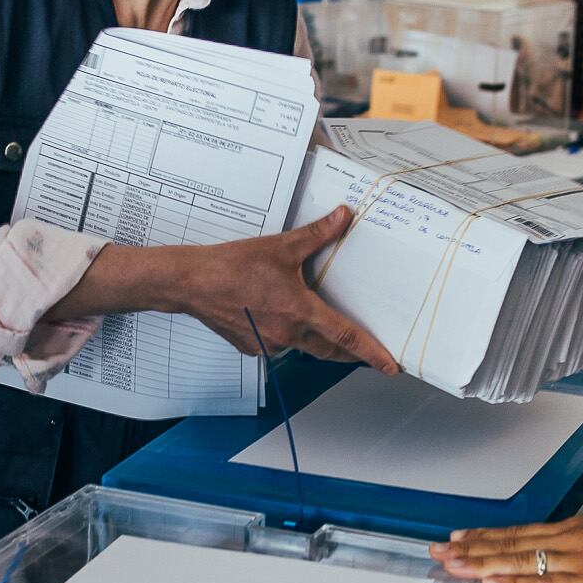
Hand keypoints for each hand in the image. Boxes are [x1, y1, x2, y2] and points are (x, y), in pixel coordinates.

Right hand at [182, 206, 398, 370]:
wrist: (191, 283)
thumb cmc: (233, 266)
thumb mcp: (281, 246)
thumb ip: (318, 235)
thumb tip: (344, 217)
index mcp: (301, 312)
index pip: (347, 337)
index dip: (372, 353)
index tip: (390, 366)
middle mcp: (288, 335)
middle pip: (329, 350)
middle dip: (350, 353)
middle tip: (366, 353)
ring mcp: (268, 344)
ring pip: (303, 346)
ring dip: (315, 339)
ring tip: (320, 325)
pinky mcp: (251, 346)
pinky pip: (277, 344)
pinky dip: (284, 334)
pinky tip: (275, 316)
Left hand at [432, 513, 582, 582]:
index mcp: (576, 532)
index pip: (522, 534)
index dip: (488, 537)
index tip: (460, 537)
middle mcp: (569, 541)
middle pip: (512, 544)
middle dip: (472, 549)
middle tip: (437, 550)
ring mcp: (577, 561)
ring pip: (521, 562)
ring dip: (482, 564)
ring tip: (451, 565)